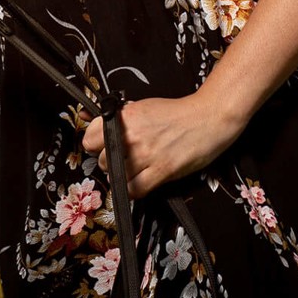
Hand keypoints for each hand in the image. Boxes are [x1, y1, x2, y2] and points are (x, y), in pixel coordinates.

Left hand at [80, 93, 244, 197]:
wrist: (208, 118)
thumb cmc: (176, 113)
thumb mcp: (142, 106)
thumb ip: (119, 118)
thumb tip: (89, 119)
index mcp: (126, 117)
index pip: (90, 138)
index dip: (95, 145)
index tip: (103, 147)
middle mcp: (132, 135)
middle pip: (101, 161)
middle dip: (110, 162)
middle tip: (124, 159)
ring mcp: (146, 154)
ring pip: (115, 177)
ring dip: (122, 177)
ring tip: (134, 171)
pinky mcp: (161, 171)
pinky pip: (134, 190)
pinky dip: (134, 189)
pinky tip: (142, 181)